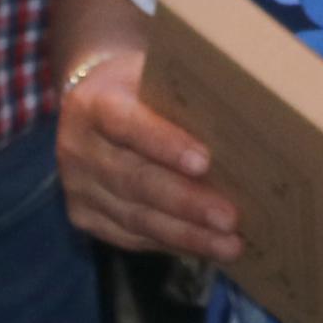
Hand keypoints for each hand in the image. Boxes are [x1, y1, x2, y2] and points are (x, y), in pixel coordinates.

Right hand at [56, 51, 242, 265]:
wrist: (90, 105)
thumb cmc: (138, 87)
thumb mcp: (152, 75)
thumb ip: (183, 94)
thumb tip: (245, 114)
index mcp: (93, 104)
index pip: (127, 125)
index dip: (164, 144)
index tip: (204, 162)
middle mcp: (78, 148)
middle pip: (135, 180)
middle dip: (186, 202)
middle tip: (230, 218)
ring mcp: (78, 187)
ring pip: (136, 217)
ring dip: (187, 234)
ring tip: (229, 244)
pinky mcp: (84, 216)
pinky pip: (131, 237)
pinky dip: (172, 243)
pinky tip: (204, 248)